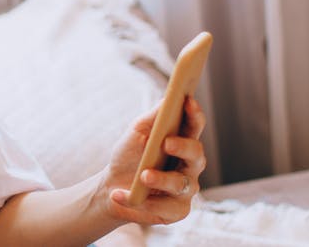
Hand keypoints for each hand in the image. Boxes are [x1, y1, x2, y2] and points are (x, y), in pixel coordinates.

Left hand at [98, 96, 206, 225]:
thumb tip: (169, 97)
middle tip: (167, 143)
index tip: (188, 101)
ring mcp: (186, 189)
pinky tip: (122, 195)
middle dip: (183, 147)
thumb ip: (154, 117)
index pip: (194, 126)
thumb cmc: (129, 156)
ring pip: (181, 183)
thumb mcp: (137, 133)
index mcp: (183, 142)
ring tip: (142, 176)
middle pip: (197, 154)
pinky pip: (166, 207)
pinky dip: (142, 202)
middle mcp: (190, 166)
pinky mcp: (177, 210)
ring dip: (161, 179)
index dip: (194, 114)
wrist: (111, 188)